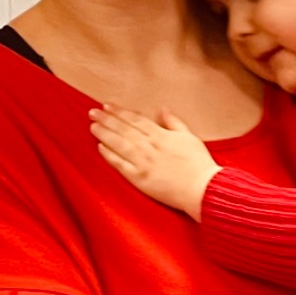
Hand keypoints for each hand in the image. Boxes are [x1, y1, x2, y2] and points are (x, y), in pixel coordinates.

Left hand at [91, 103, 219, 217]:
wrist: (202, 189)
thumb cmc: (199, 164)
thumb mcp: (189, 137)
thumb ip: (174, 122)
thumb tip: (162, 109)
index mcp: (161, 135)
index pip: (135, 120)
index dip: (120, 112)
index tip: (107, 106)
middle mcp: (149, 146)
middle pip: (123, 129)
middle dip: (107, 119)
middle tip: (92, 112)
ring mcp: (143, 162)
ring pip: (119, 144)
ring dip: (104, 133)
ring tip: (93, 126)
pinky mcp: (140, 179)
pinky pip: (120, 164)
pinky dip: (109, 155)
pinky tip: (100, 147)